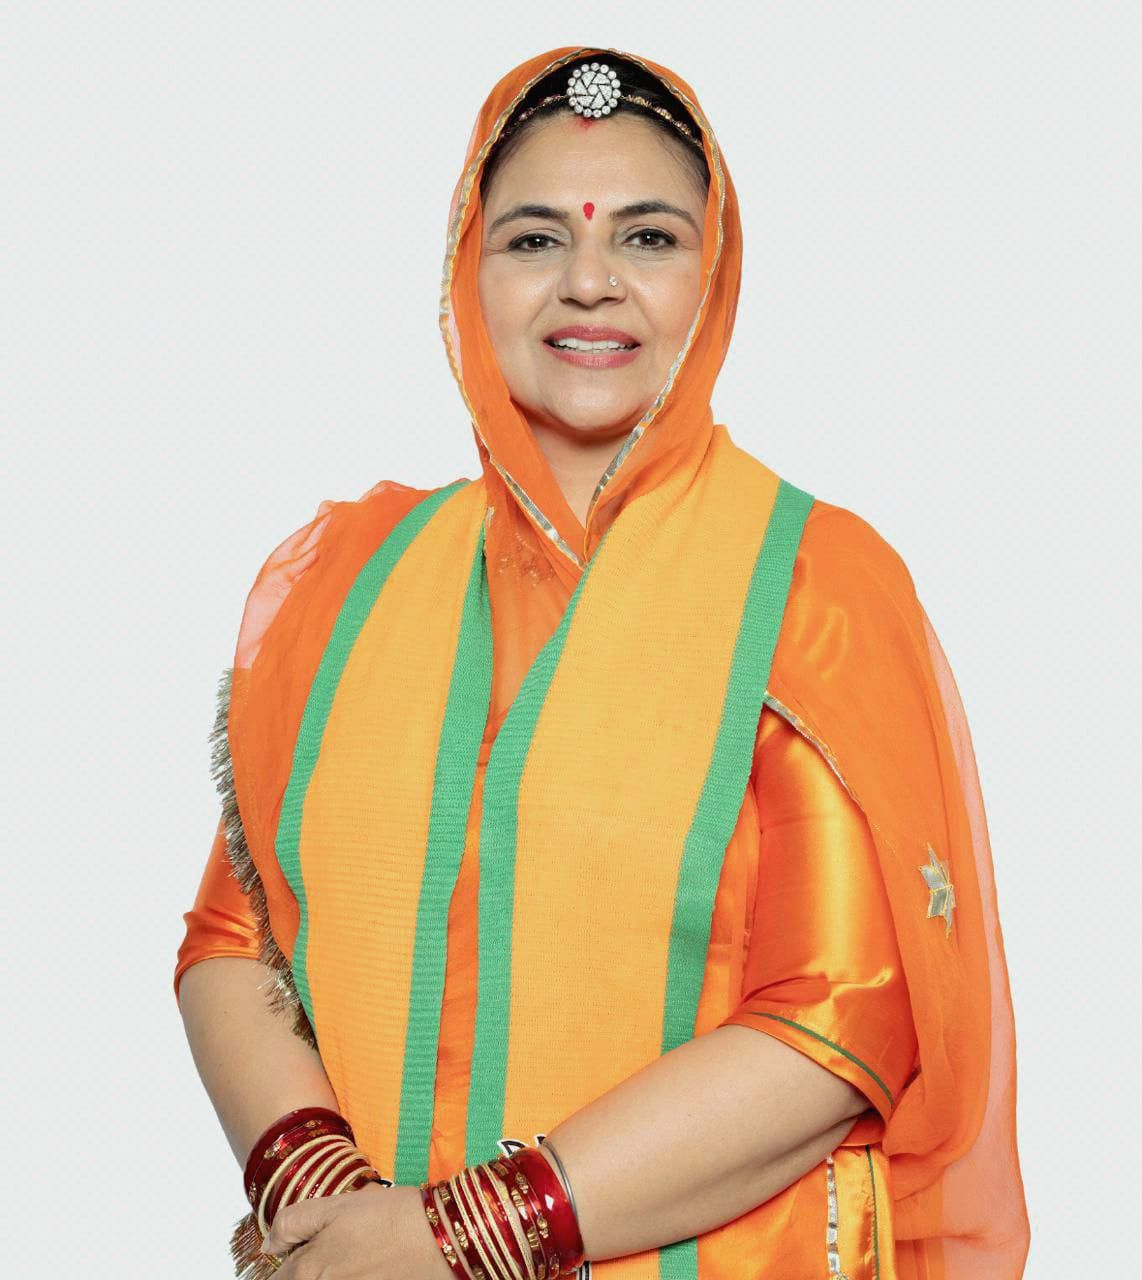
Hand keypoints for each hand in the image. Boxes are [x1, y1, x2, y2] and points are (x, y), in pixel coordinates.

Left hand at [259, 1181, 454, 1279]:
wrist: (440, 1238)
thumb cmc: (390, 1218)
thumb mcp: (336, 1205)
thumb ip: (293, 1222)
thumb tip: (269, 1245)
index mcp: (307, 1272)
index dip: (282, 1264)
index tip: (293, 1252)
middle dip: (304, 1270)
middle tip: (334, 1249)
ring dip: (327, 1272)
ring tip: (352, 1255)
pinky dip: (349, 1276)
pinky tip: (366, 1265)